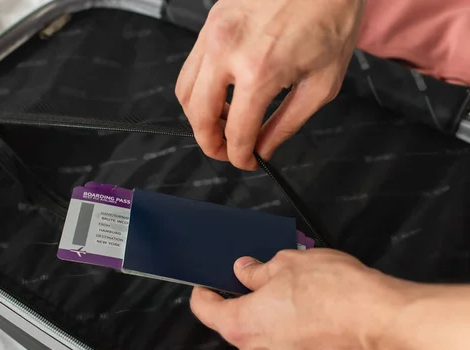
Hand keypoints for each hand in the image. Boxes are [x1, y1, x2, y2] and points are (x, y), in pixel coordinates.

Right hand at [176, 0, 366, 169]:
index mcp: (259, 71)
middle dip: (210, 143)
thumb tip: (264, 149)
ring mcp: (213, 33)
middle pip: (198, 116)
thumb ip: (287, 124)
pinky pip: (191, 66)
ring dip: (199, 116)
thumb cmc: (331, 19)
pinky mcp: (210, 21)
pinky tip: (222, 93)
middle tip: (226, 150)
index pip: (236, 132)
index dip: (240, 157)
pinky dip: (199, 89)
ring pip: (185, 91)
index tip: (247, 162)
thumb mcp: (321, 84)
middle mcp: (227, 51)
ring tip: (223, 122)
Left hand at [190, 249, 415, 349]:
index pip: (205, 311)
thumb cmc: (333, 290)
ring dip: (271, 321)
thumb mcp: (287, 263)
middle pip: (237, 326)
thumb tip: (244, 271)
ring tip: (296, 297)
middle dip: (246, 304)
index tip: (207, 285)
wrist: (380, 321)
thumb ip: (257, 270)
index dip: (204, 294)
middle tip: (264, 282)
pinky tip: (311, 316)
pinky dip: (292, 335)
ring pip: (264, 340)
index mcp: (242, 325)